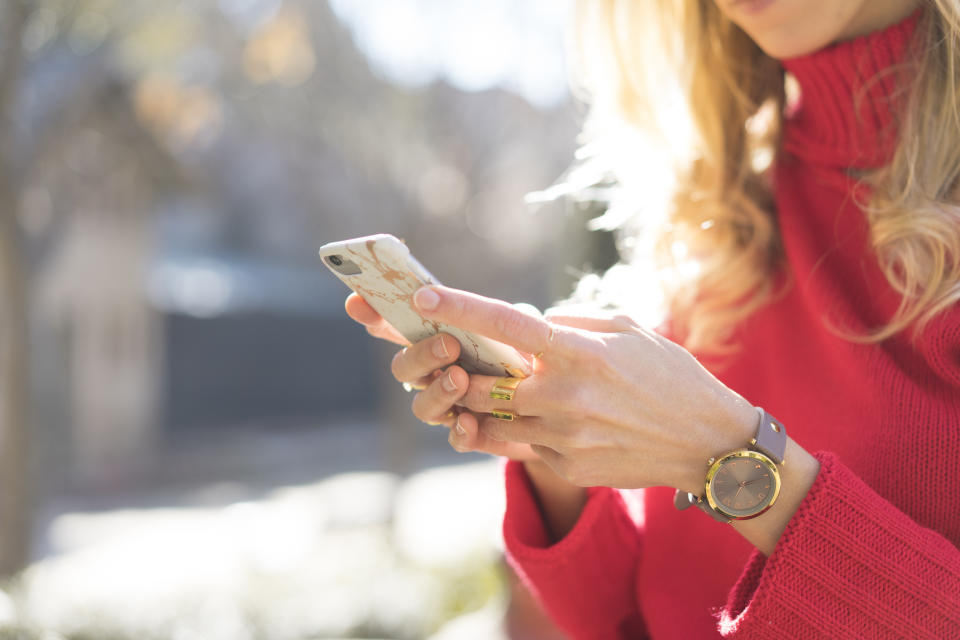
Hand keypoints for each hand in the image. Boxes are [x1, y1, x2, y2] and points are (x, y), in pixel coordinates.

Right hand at [344, 293, 539, 460]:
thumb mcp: (522, 327)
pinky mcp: (474, 435)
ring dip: (438, 392)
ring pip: (423, 406)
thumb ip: (508, 317)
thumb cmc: (532, 354)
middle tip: (448, 345)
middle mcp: (435, 374)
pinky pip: (456, 439)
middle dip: (420, 355)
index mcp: (438, 338)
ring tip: (461, 379)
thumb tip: (511, 308)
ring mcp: (450, 407)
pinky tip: (469, 422)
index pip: (396, 326)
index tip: (356, 302)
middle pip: (404, 368)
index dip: (373, 314)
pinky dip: (459, 432)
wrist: (558, 403)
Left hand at [410, 285, 760, 492]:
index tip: (422, 296)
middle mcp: (563, 396)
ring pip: (491, 418)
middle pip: (478, 382)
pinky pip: (520, 445)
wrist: (707, 444)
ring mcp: (562, 437)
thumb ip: (572, 323)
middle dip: (458, 369)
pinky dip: (519, 427)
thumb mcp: (629, 330)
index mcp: (579, 353)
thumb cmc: (671, 376)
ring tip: (504, 387)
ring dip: (483, 402)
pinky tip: (546, 417)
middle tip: (457, 357)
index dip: (458, 307)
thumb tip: (529, 323)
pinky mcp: (565, 466)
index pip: (504, 325)